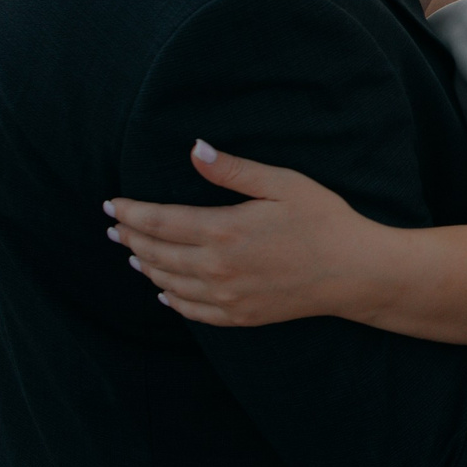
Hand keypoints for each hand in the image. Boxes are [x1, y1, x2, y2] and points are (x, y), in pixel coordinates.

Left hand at [106, 141, 379, 326]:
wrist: (355, 272)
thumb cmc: (322, 220)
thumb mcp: (281, 183)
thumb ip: (232, 170)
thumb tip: (194, 150)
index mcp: (224, 230)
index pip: (159, 222)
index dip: (131, 213)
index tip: (112, 204)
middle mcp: (217, 268)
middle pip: (158, 253)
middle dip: (131, 238)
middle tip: (114, 227)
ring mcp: (227, 296)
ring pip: (169, 282)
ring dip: (146, 265)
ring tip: (132, 252)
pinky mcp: (240, 316)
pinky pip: (192, 310)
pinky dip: (171, 298)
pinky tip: (163, 290)